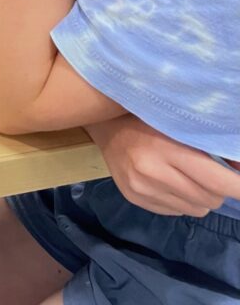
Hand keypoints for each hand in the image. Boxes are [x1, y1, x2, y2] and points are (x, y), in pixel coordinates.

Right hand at [88, 116, 239, 215]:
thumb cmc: (148, 119)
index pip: (217, 181)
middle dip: (218, 190)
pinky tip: (170, 183)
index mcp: (166, 150)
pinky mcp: (134, 198)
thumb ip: (211, 147)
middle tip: (211, 175)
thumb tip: (239, 169)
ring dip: (201, 198)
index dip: (238, 187)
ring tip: (189, 178)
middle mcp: (152, 173)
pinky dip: (182, 201)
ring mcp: (141, 188)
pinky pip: (176, 212)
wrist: (105, 124)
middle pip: (209, 198)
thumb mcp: (180, 125)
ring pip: (196, 209)